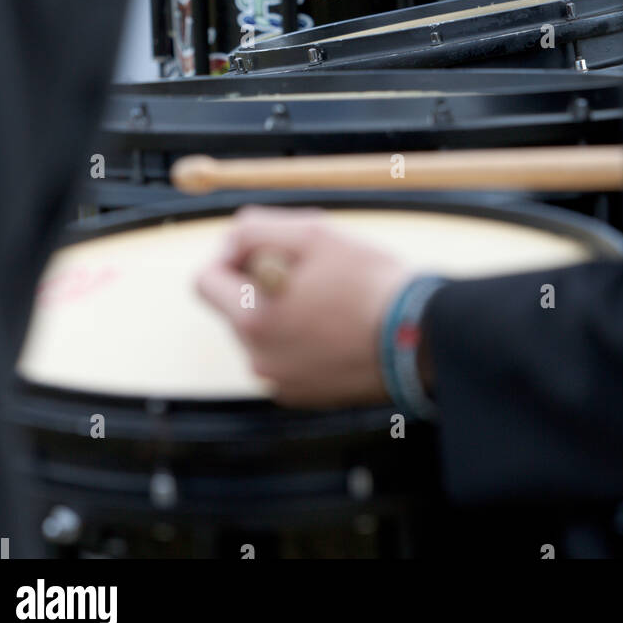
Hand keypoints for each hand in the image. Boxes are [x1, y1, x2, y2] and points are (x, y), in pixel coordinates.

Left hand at [197, 207, 413, 407]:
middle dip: (261, 282)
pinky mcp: (305, 394)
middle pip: (236, 306)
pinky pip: (287, 354)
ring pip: (263, 329)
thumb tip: (230, 241)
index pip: (204, 281)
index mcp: (251, 319)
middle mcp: (258, 357)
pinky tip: (338, 324)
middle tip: (310, 269)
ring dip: (284, 308)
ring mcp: (281, 380)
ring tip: (331, 296)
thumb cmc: (368, 282)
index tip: (260, 248)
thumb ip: (256, 229)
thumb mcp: (312, 233)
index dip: (228, 256)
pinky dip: (302, 336)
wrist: (418, 336)